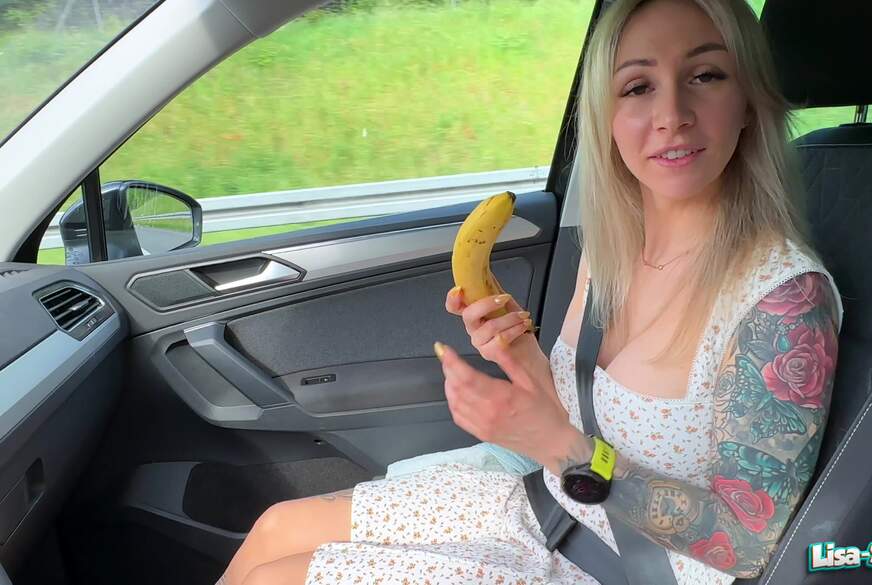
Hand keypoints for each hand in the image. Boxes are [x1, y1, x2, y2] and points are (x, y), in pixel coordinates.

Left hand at [433, 340, 573, 466]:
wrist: (550, 442)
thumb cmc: (543, 410)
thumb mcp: (530, 381)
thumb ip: (509, 362)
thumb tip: (495, 343)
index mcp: (501, 396)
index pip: (467, 376)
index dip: (452, 362)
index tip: (444, 349)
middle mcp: (488, 412)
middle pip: (457, 388)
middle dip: (448, 369)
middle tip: (445, 356)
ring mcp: (483, 425)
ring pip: (455, 403)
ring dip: (448, 385)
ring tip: (449, 371)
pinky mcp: (482, 434)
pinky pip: (459, 418)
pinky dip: (452, 403)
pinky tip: (454, 392)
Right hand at [444, 286, 536, 365]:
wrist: (529, 355)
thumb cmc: (518, 332)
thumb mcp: (508, 306)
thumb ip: (496, 292)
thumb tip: (488, 274)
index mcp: (474, 316)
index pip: (454, 307)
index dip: (452, 298)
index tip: (460, 289)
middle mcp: (474, 329)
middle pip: (468, 314)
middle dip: (487, 303)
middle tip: (504, 298)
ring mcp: (480, 342)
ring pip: (490, 326)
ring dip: (511, 317)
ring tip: (523, 316)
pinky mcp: (490, 353)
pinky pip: (501, 338)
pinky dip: (516, 329)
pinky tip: (523, 325)